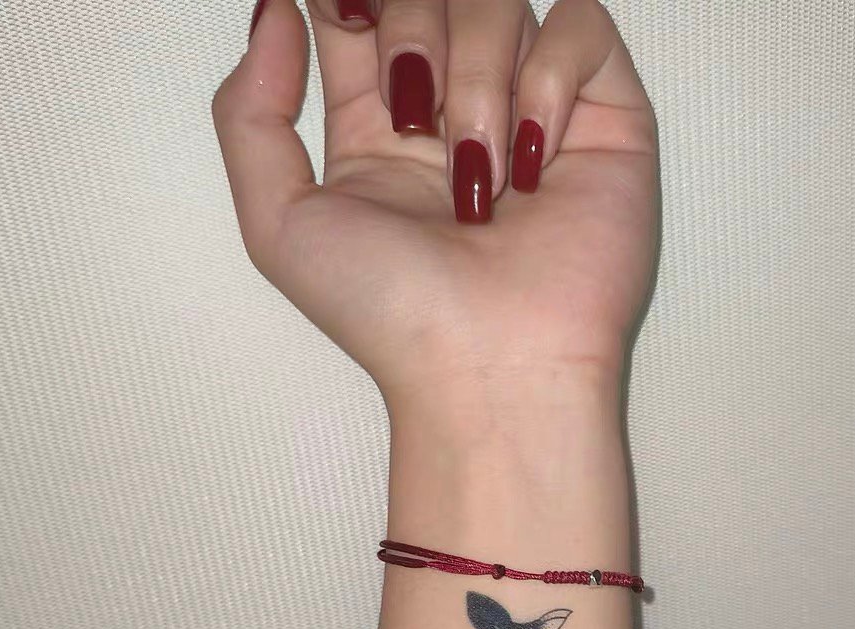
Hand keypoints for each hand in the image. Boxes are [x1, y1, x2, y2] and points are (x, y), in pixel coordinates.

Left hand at [212, 0, 657, 430]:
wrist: (492, 367)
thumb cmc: (396, 317)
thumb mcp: (279, 225)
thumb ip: (249, 112)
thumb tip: (275, 12)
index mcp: (379, 127)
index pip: (358, 11)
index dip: (348, 3)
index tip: (346, 22)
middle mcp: (456, 109)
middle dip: (409, 33)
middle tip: (415, 117)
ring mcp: (532, 110)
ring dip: (475, 78)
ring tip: (478, 177)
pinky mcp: (605, 119)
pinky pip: (580, 24)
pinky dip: (548, 80)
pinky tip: (533, 158)